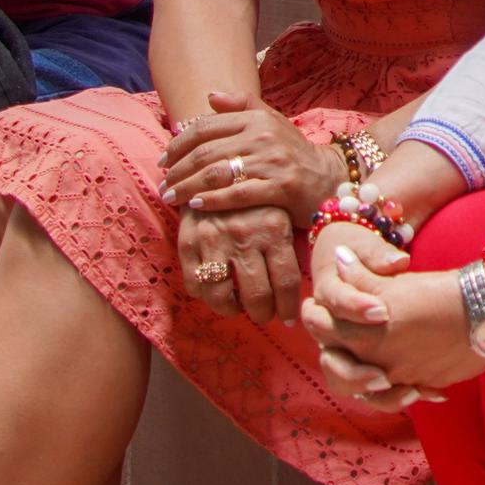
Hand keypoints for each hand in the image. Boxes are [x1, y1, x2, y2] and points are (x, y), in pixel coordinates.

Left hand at [159, 91, 335, 219]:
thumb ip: (241, 105)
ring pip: (216, 174)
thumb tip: (209, 94)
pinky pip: (237, 195)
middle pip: (205, 152)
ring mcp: (272, 162)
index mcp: (256, 118)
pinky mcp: (280, 188)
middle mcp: (263, 136)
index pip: (205, 127)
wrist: (330, 177)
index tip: (162, 159)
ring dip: (187, 187)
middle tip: (162, 183)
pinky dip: (212, 201)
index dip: (178, 143)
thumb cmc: (293, 151)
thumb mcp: (271, 121)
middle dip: (177, 169)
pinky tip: (195, 206)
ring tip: (170, 197)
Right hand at [174, 203, 299, 322]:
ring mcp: (213, 240)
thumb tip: (296, 289)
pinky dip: (204, 296)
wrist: (214, 165)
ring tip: (239, 307)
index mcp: (274, 228)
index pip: (286, 283)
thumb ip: (288, 246)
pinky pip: (195, 284)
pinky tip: (216, 290)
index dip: (289, 308)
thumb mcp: (281, 212)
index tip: (289, 318)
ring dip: (233, 310)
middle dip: (263, 314)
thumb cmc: (255, 195)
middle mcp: (244, 236)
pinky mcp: (188, 242)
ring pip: (222, 297)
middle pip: (257, 296)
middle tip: (265, 315)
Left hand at [302, 253, 484, 407]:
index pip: (320, 329)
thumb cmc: (437, 293)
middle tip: (334, 336)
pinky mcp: (425, 384)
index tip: (315, 308)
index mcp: (362, 335)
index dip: (314, 315)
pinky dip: (400, 390)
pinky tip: (405, 381)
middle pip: (335, 369)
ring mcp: (401, 378)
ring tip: (365, 367)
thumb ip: (359, 276)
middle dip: (332, 353)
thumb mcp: (394, 283)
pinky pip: (403, 395)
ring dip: (362, 380)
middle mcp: (376, 362)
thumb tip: (338, 259)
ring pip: (367, 390)